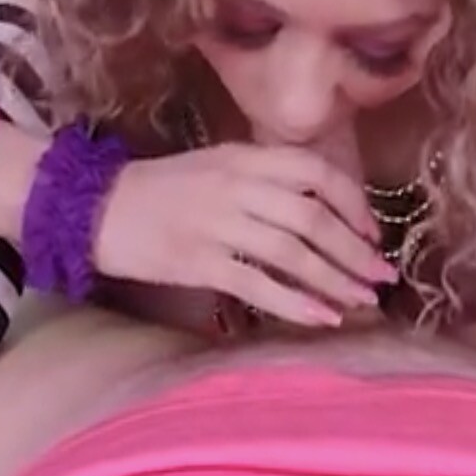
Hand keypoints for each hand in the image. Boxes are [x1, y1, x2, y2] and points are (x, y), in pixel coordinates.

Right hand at [94, 144, 397, 325]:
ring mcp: (216, 224)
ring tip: (362, 302)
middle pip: (312, 217)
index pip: (314, 172)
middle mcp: (234, 186)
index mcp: (242, 157)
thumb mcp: (214, 167)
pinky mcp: (197, 261)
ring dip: (334, 280)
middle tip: (382, 278)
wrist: (94, 207)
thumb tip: (319, 212)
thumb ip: (262, 179)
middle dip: (354, 251)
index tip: (372, 233)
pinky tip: (321, 318)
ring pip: (292, 252)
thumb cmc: (160, 190)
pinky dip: (295, 303)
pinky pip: (257, 283)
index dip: (352, 202)